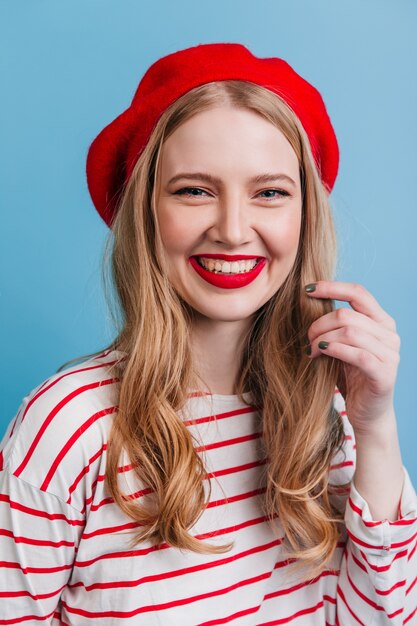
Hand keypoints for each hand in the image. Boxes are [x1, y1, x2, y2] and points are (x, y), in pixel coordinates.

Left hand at [305, 281, 399, 432]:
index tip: (307, 289)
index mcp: (381, 321)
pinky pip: (357, 354)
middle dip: (319, 324)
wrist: (367, 413)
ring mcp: (390, 354)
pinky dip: (335, 350)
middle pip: (347, 315)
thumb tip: (308, 300)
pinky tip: (321, 353)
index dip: (332, 287)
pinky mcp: (384, 374)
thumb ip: (335, 325)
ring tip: (311, 350)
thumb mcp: (342, 344)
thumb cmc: (351, 376)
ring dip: (322, 339)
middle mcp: (389, 334)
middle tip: (306, 338)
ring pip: (350, 332)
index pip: (359, 292)